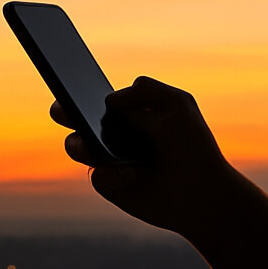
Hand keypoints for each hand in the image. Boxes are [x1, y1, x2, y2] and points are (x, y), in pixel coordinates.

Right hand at [52, 76, 246, 237]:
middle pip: (75, 117)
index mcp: (126, 108)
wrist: (204, 192)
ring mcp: (106, 158)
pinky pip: (97, 175)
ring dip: (80, 145)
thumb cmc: (193, 147)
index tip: (65, 76)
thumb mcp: (178, 106)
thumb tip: (108, 101)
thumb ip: (146, 91)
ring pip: (77, 145)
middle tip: (64, 109)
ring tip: (89, 144)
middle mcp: (110, 131)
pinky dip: (114, 173)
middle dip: (64, 111)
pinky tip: (134, 175)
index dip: (75, 85)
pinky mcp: (109, 183)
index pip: (93, 92)